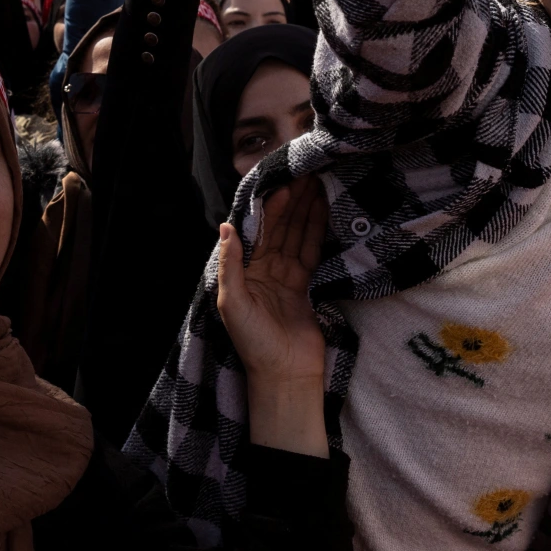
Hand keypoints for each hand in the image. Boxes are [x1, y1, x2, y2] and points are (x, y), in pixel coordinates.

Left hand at [216, 172, 327, 456]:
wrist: (284, 375)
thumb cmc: (253, 343)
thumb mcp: (233, 302)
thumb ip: (230, 263)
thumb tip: (226, 226)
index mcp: (243, 272)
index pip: (257, 231)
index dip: (269, 207)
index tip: (282, 182)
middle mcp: (262, 271)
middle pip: (278, 229)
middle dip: (291, 202)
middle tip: (305, 175)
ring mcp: (284, 279)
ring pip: (296, 237)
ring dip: (306, 212)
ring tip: (317, 185)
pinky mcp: (304, 288)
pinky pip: (310, 254)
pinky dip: (317, 233)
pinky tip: (324, 213)